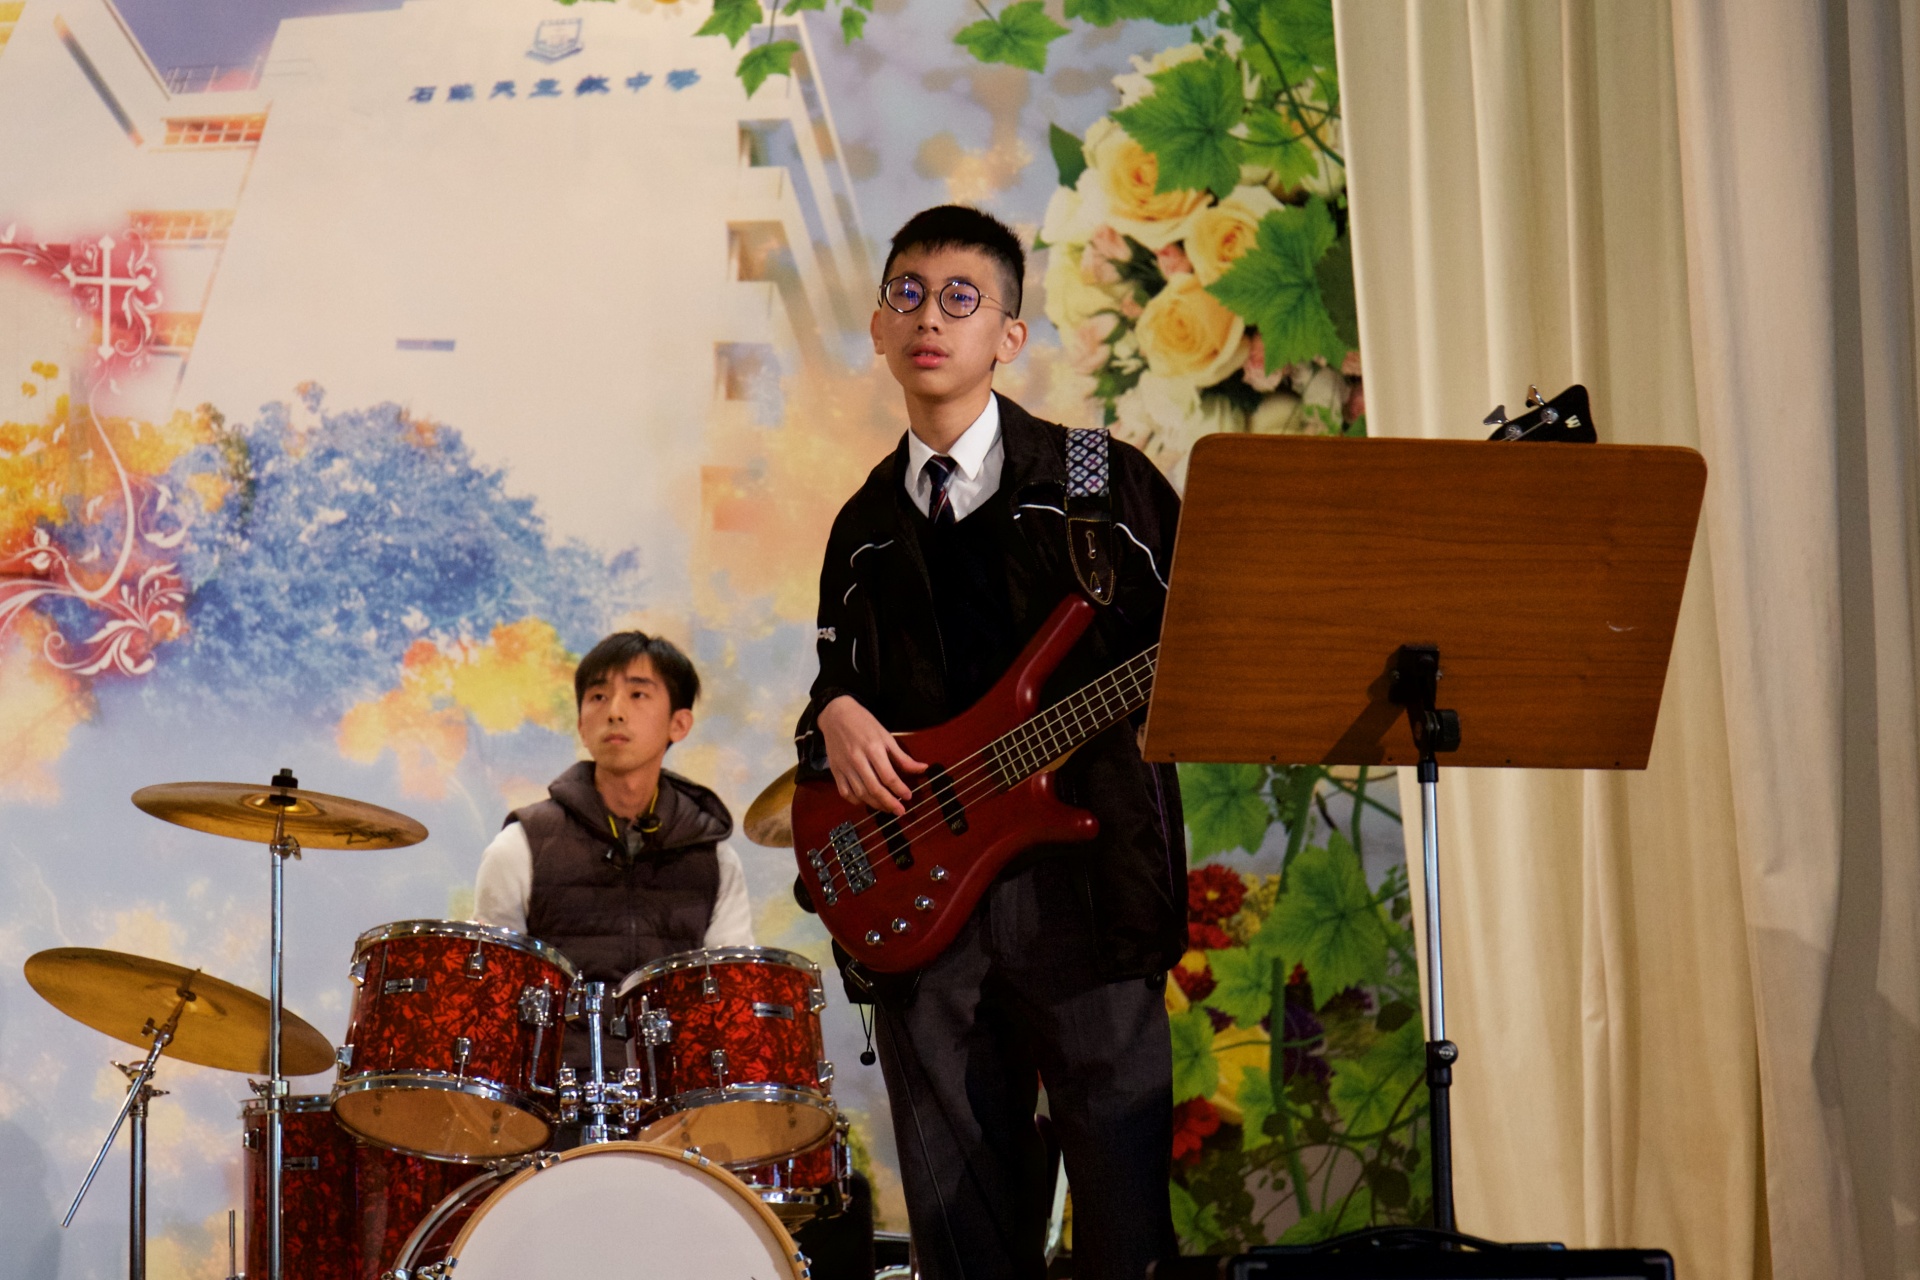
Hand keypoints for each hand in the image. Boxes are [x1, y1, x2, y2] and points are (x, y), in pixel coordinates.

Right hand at [816, 695, 926, 815]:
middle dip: (889, 803)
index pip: (888, 776)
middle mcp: (858, 760)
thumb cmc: (864, 724)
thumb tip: (922, 769)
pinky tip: (867, 801)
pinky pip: (846, 793)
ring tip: (887, 808)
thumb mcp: (886, 736)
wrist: (836, 715)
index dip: (900, 789)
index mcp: (873, 749)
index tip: (909, 796)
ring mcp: (845, 767)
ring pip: (861, 793)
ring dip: (876, 804)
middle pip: (874, 788)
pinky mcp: (835, 771)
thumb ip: (902, 757)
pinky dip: (857, 801)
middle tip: (901, 811)